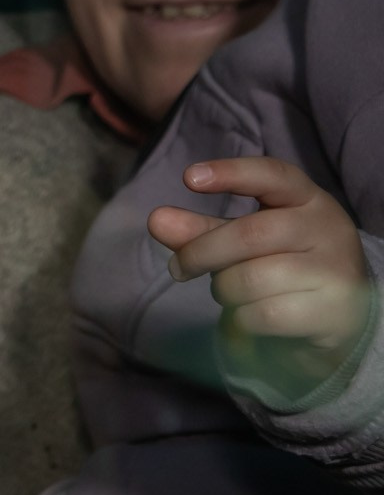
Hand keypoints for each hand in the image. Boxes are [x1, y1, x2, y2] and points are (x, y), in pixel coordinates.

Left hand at [149, 157, 373, 392]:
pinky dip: (241, 322)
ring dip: (225, 291)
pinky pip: (264, 315)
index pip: (272, 175)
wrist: (338, 318)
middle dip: (200, 253)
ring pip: (252, 279)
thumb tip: (156, 220)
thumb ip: (202, 230)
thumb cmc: (283, 266)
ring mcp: (337, 271)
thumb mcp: (245, 241)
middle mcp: (328, 229)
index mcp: (308, 200)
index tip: (188, 177)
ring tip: (231, 294)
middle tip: (178, 267)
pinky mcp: (334, 312)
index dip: (231, 173)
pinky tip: (248, 320)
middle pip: (248, 234)